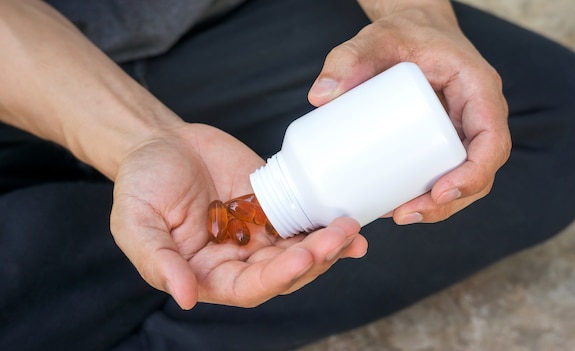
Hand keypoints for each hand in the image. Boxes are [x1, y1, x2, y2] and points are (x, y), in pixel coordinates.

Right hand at [110, 123, 367, 308]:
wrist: (160, 143)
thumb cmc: (140, 184)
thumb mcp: (136, 222)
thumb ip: (159, 261)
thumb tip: (186, 298)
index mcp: (208, 273)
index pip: (249, 288)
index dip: (276, 277)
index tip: (299, 258)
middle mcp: (239, 258)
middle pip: (285, 271)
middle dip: (314, 258)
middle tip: (338, 237)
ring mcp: (260, 231)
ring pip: (301, 247)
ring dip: (329, 243)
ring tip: (350, 227)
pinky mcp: (274, 203)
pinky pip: (304, 217)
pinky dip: (325, 220)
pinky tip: (349, 216)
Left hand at [308, 1, 510, 223]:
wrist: (410, 30)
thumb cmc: (402, 32)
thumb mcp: (376, 39)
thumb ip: (348, 59)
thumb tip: (318, 97)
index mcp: (477, 88)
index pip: (492, 139)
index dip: (474, 174)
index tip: (439, 193)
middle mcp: (478, 113)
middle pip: (480, 169)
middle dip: (448, 202)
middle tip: (404, 215)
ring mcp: (463, 128)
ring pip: (464, 178)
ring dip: (437, 207)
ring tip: (397, 215)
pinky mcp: (445, 138)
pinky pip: (447, 171)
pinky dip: (428, 195)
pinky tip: (398, 206)